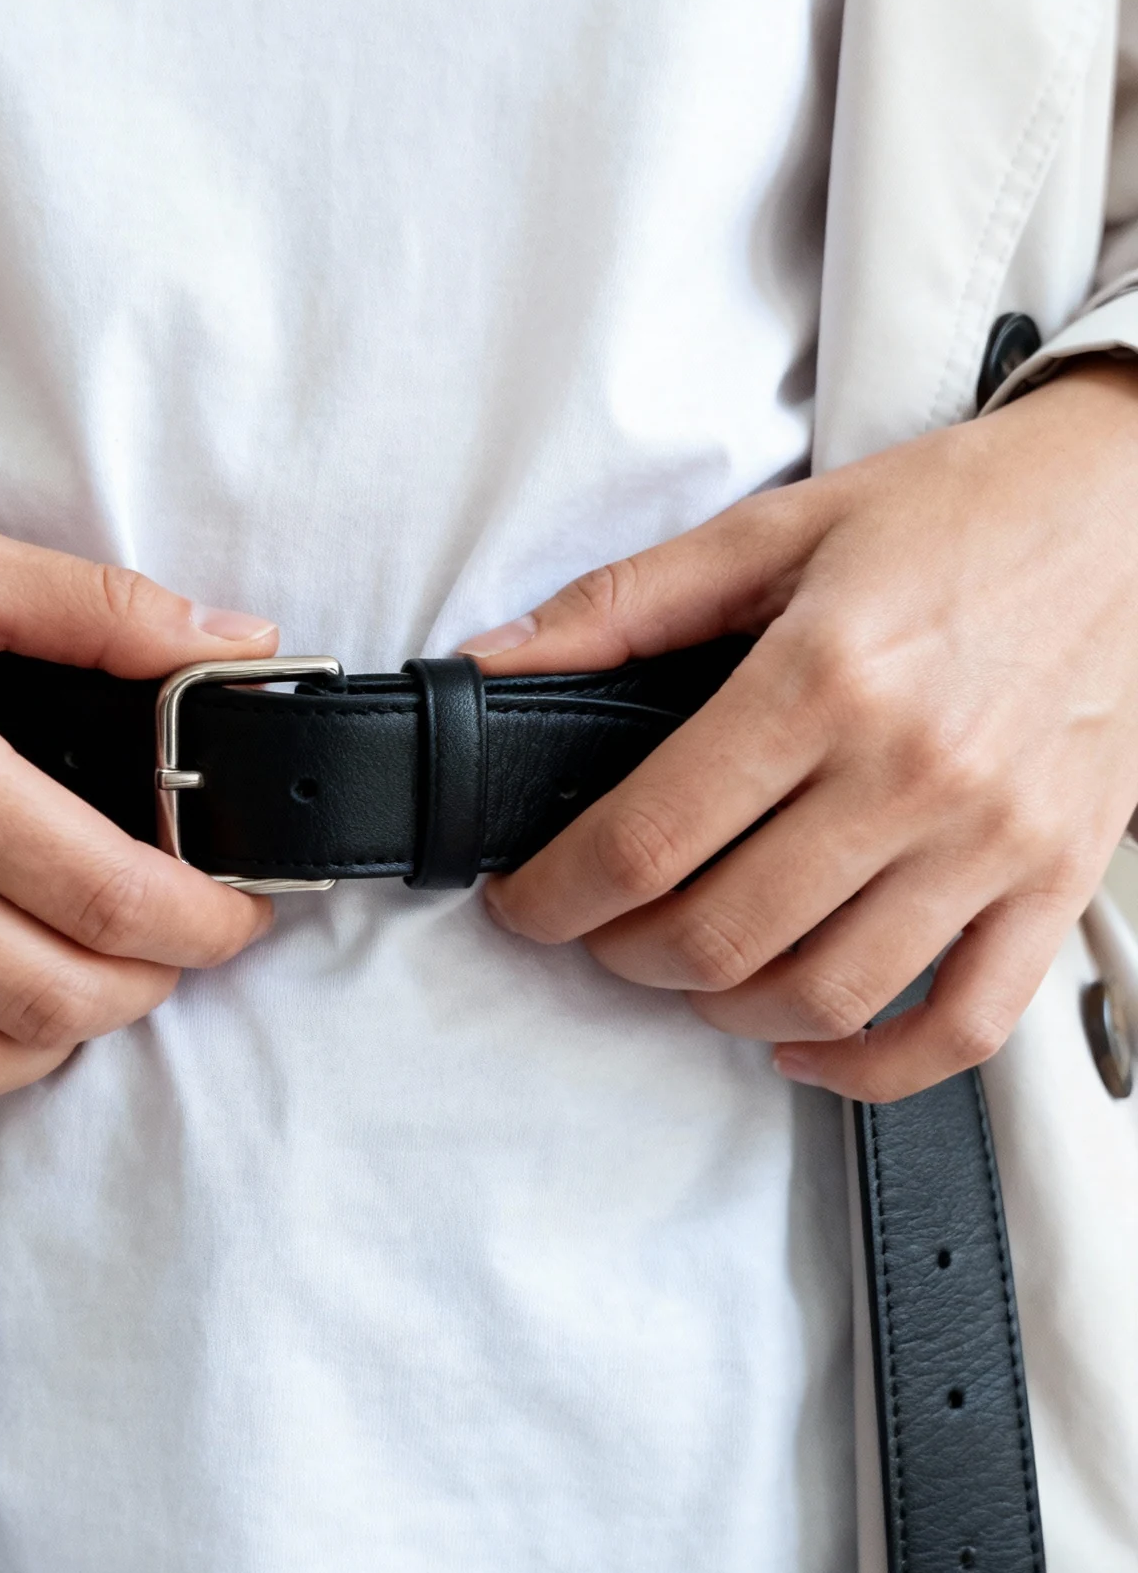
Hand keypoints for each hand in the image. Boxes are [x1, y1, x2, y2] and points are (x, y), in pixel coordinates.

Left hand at [464, 363, 1137, 1099]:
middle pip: (722, 934)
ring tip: (689, 969)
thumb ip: (624, 604)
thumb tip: (499, 659)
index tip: (526, 902)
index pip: (651, 837)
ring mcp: (992, 840)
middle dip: (624, 954)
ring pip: (826, 993)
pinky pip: (963, 1025)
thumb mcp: (777, 529)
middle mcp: (912, 771)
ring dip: (723, 1009)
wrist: (1132, 505)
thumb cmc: (965, 512)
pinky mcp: (1054, 881)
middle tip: (598, 928)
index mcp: (826, 678)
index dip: (557, 894)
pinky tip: (807, 1043)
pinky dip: (871, 1066)